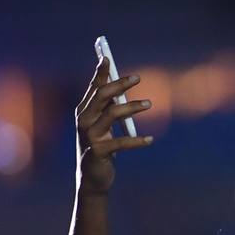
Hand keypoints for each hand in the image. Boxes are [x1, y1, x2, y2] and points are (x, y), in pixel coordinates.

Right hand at [75, 55, 153, 193]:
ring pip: (111, 114)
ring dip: (132, 106)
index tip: (106, 57)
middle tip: (137, 78)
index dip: (99, 72)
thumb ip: (108, 105)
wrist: (92, 178)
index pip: (93, 88)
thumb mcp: (103, 124)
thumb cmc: (101, 146)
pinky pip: (120, 143)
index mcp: (84, 112)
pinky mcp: (97, 152)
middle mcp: (84, 121)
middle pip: (101, 96)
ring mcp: (89, 137)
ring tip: (149, 103)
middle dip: (118, 84)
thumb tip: (120, 83)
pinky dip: (137, 141)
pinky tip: (150, 140)